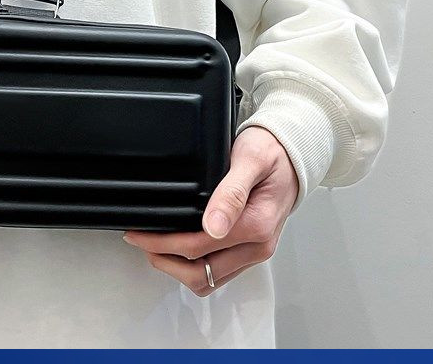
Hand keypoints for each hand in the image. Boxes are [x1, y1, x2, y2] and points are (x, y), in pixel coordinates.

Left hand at [123, 126, 297, 295]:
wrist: (293, 154)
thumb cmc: (272, 153)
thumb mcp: (250, 160)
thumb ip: (231, 192)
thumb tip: (213, 225)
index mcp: (257, 225)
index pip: (199, 247)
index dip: (163, 244)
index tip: (140, 233)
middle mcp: (258, 246)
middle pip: (200, 274)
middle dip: (164, 260)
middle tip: (141, 241)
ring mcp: (255, 252)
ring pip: (209, 280)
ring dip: (178, 269)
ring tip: (155, 248)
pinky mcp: (251, 251)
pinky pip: (219, 273)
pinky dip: (195, 267)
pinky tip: (179, 250)